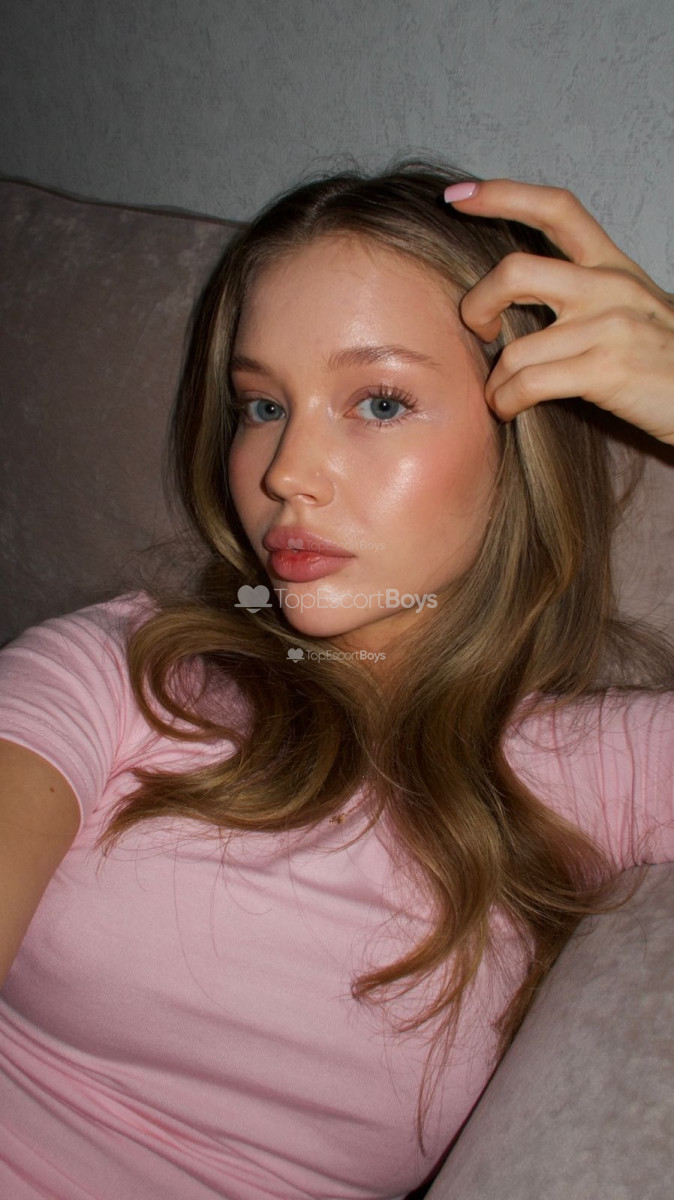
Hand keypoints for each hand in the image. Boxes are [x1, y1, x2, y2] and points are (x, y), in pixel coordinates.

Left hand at [444, 180, 673, 445]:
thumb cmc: (666, 362)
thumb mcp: (632, 311)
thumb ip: (586, 297)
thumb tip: (520, 304)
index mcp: (612, 266)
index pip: (556, 208)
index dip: (502, 196)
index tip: (458, 198)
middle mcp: (609, 285)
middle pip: (514, 271)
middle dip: (477, 304)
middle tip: (477, 331)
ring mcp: (609, 325)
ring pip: (515, 348)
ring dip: (494, 381)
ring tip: (499, 396)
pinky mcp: (606, 368)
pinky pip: (528, 383)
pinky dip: (506, 400)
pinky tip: (509, 408)